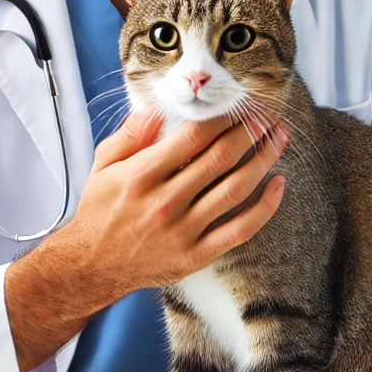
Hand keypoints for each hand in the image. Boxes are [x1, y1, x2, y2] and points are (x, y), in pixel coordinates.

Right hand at [63, 109, 288, 304]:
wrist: (90, 266)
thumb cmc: (99, 210)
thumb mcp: (103, 164)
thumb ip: (130, 134)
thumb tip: (158, 109)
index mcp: (142, 174)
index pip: (194, 136)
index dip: (222, 116)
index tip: (238, 104)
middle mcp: (165, 201)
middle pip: (221, 158)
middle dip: (250, 131)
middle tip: (267, 114)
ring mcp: (183, 231)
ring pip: (235, 189)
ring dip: (263, 160)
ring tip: (280, 139)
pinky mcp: (196, 256)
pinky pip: (240, 230)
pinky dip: (265, 207)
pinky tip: (278, 184)